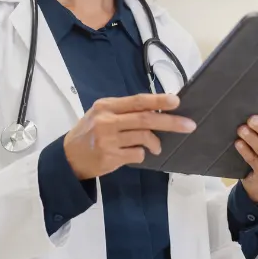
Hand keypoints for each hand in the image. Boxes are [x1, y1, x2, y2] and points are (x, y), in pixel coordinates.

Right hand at [64, 93, 196, 179]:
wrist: (68, 157)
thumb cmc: (89, 133)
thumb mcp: (100, 114)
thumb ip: (124, 111)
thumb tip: (157, 109)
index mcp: (106, 106)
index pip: (137, 101)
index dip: (158, 100)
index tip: (176, 101)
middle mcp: (106, 121)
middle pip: (145, 119)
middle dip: (170, 122)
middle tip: (189, 125)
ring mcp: (108, 140)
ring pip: (144, 137)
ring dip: (155, 143)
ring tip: (156, 147)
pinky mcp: (110, 157)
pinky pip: (137, 154)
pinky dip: (142, 154)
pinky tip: (136, 153)